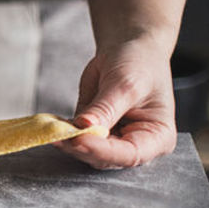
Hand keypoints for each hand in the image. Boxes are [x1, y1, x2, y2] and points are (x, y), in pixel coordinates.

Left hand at [55, 37, 175, 168]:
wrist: (129, 50)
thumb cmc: (140, 65)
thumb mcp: (126, 84)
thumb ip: (106, 108)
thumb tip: (85, 126)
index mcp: (157, 138)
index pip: (129, 155)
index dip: (102, 150)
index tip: (79, 140)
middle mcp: (135, 144)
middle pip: (104, 157)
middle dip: (79, 147)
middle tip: (57, 135)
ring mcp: (111, 140)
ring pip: (86, 152)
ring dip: (66, 142)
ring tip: (51, 129)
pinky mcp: (91, 133)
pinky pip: (74, 139)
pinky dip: (61, 133)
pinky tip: (50, 124)